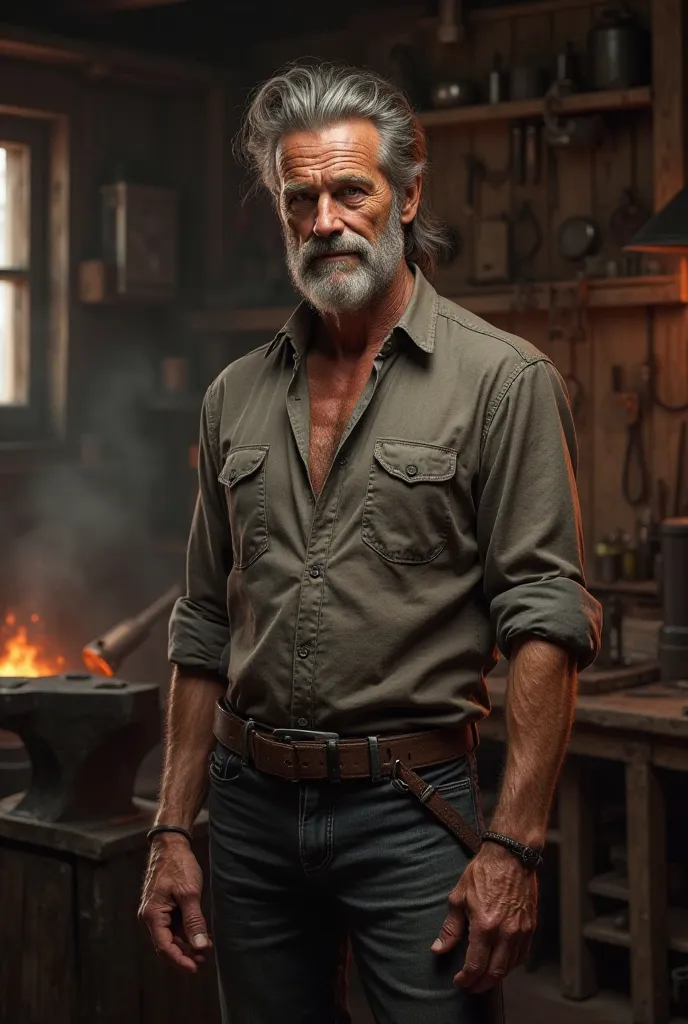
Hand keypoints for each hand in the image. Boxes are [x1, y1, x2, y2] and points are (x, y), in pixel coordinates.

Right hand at [138, 833, 211, 972]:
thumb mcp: (190, 893)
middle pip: (165, 944)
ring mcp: (156, 910)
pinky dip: (185, 931)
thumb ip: (194, 921)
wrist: (171, 843)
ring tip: (204, 948)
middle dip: (184, 954)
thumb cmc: (178, 865)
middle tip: (202, 961)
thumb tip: (199, 946)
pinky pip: (172, 924)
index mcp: (152, 914)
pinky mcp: (163, 905)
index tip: (195, 968)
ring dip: (186, 943)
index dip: (179, 960)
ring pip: (170, 935)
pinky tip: (199, 934)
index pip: (164, 947)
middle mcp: (150, 915)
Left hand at [431, 843, 536, 992]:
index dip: (466, 979)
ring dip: (495, 977)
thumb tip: (439, 949)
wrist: (511, 855)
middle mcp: (505, 933)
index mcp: (485, 925)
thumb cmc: (482, 872)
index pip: (476, 965)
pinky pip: (521, 956)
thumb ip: (450, 927)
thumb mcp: (459, 896)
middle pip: (494, 973)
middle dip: (480, 984)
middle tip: (470, 986)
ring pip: (510, 967)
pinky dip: (510, 965)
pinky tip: (501, 964)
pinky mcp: (530, 927)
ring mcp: (521, 931)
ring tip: (483, 978)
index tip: (458, 982)